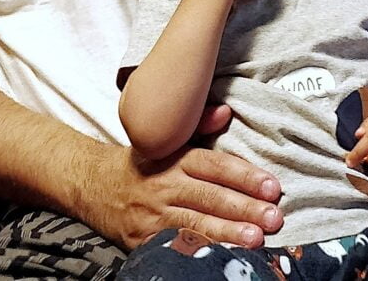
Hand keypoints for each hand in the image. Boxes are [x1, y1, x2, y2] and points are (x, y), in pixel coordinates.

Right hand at [73, 106, 283, 249]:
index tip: (272, 186)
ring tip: (255, 239)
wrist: (93, 184)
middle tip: (274, 217)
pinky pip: (173, 246)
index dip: (244, 176)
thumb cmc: (143, 161)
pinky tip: (220, 256)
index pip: (214, 165)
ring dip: (227, 233)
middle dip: (244, 208)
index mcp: (174, 158)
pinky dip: (199, 251)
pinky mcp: (141, 240)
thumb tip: (226, 111)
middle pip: (209, 197)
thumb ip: (199, 124)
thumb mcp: (167, 138)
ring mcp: (151, 215)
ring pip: (194, 224)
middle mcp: (163, 186)